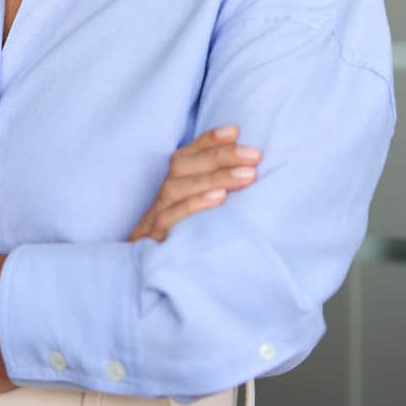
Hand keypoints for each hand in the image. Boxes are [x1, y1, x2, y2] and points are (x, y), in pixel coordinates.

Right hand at [127, 125, 261, 242]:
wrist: (151, 274)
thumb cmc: (185, 239)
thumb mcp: (199, 212)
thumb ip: (216, 190)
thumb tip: (250, 169)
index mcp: (173, 186)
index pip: (186, 154)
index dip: (208, 141)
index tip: (235, 131)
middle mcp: (161, 197)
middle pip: (182, 166)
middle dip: (220, 156)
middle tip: (254, 155)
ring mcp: (155, 217)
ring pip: (177, 188)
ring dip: (213, 177)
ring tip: (247, 175)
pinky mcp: (154, 239)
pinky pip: (170, 217)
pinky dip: (194, 204)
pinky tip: (219, 198)